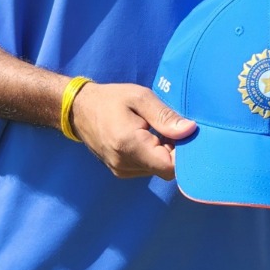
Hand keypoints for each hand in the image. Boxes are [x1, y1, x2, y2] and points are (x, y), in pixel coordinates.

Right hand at [70, 81, 195, 180]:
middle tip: (169, 127)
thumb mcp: (140, 98)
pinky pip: (147, 168)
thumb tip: (190, 130)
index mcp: (129, 145)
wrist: (78, 109)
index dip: (184, 154)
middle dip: (175, 151)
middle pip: (165, 169)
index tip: (183, 134)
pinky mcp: (120, 172)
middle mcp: (124, 164)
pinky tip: (147, 139)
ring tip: (155, 131)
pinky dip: (153, 156)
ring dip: (163, 153)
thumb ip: (164, 116)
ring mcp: (121, 171)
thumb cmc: (111, 99)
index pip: (170, 166)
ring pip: (157, 170)